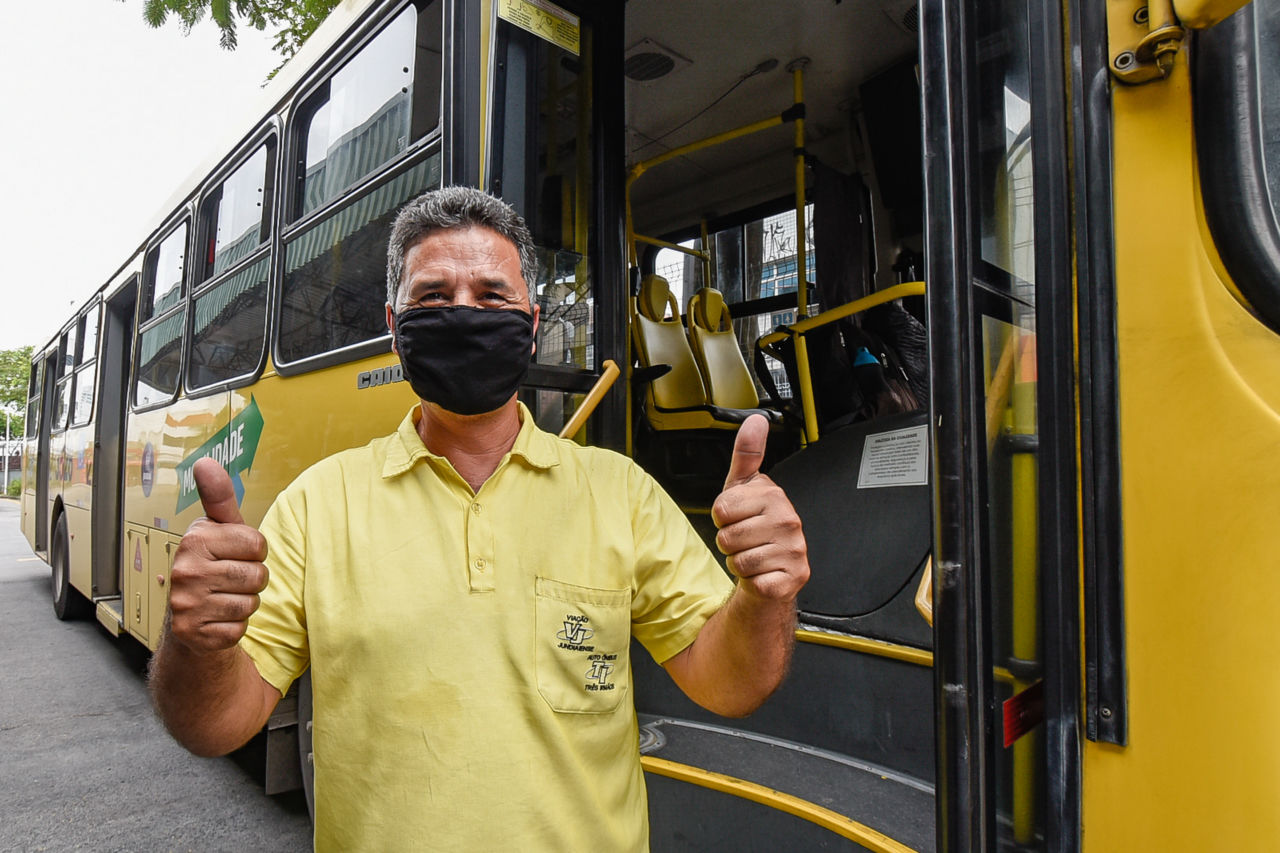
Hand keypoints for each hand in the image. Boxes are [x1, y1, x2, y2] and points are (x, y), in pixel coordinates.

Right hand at [167, 458, 268, 653]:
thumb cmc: (214, 564)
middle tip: (232, 578)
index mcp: (195, 539)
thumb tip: (206, 462)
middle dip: (253, 578)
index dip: (255, 551)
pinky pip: (239, 628)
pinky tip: (218, 617)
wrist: (190, 615)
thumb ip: (219, 497)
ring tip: (225, 596)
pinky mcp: (193, 633)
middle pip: (258, 574)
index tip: (236, 553)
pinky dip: (236, 625)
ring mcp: (186, 604)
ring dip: (246, 602)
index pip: (257, 543)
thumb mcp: (220, 528)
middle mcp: (185, 570)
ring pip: (251, 603)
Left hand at [711, 414, 808, 601]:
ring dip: (737, 562)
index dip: (722, 518)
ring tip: (752, 554)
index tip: (738, 518)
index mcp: (774, 496)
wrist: (771, 566)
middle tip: (745, 540)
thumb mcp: (743, 487)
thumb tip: (755, 421)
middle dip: (728, 542)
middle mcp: (788, 520)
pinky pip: (753, 581)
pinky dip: (751, 582)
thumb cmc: (753, 526)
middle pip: (727, 536)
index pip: (721, 509)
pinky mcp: (793, 576)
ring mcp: (794, 549)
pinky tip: (762, 571)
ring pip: (738, 560)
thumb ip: (746, 454)